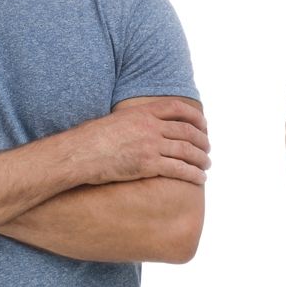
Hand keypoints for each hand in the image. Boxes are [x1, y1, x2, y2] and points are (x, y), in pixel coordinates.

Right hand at [75, 99, 210, 185]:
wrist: (78, 154)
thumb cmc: (90, 139)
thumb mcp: (116, 120)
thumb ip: (134, 120)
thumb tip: (142, 126)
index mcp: (143, 112)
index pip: (177, 109)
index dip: (195, 116)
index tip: (203, 124)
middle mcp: (150, 126)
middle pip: (187, 131)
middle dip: (202, 140)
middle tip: (207, 148)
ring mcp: (150, 145)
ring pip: (187, 150)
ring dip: (201, 158)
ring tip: (206, 164)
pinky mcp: (148, 165)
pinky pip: (179, 169)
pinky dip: (193, 173)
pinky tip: (200, 178)